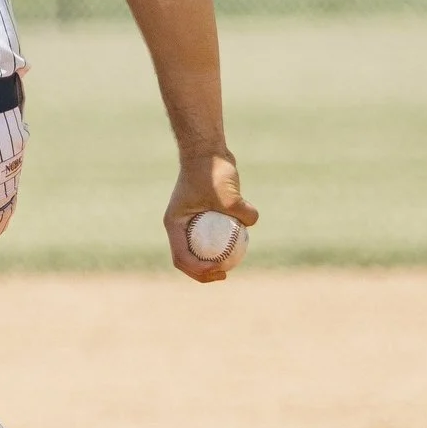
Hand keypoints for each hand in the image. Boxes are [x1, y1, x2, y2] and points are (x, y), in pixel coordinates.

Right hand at [163, 152, 256, 282]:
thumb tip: (251, 223)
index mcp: (175, 224)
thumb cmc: (212, 171)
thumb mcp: (227, 193)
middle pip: (187, 259)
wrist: (208, 151)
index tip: (218, 270)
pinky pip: (209, 239)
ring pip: (197, 252)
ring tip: (230, 267)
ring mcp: (189, 223)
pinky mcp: (202, 217)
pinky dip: (219, 247)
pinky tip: (237, 246)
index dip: (199, 271)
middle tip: (224, 275)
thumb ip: (240, 210)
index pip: (181, 258)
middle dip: (203, 273)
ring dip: (211, 263)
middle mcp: (179, 226)